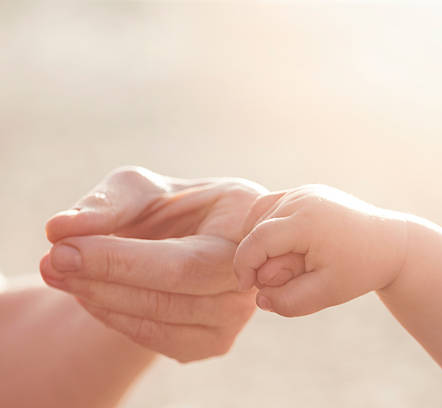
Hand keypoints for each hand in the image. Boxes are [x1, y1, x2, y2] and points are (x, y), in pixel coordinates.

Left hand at [40, 166, 299, 361]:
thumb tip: (61, 229)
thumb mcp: (144, 189)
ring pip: (159, 319)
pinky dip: (115, 318)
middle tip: (52, 260)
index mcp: (245, 229)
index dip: (121, 260)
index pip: (183, 261)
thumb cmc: (175, 208)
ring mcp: (236, 316)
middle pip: (170, 294)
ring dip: (100, 298)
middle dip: (103, 278)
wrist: (198, 241)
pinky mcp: (215, 342)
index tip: (62, 247)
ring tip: (60, 272)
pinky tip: (91, 293)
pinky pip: (157, 340)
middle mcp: (250, 278)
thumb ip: (109, 203)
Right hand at [233, 184, 407, 316]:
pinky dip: (267, 227)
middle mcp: (302, 198)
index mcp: (307, 220)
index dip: (244, 266)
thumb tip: (258, 298)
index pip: (257, 241)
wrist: (388, 243)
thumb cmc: (359, 270)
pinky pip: (271, 207)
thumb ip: (288, 301)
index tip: (247, 288)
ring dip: (260, 241)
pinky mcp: (305, 191)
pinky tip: (280, 249)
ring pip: (259, 215)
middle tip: (280, 281)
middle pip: (257, 228)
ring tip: (282, 265)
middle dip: (257, 257)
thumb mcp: (326, 293)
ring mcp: (303, 191)